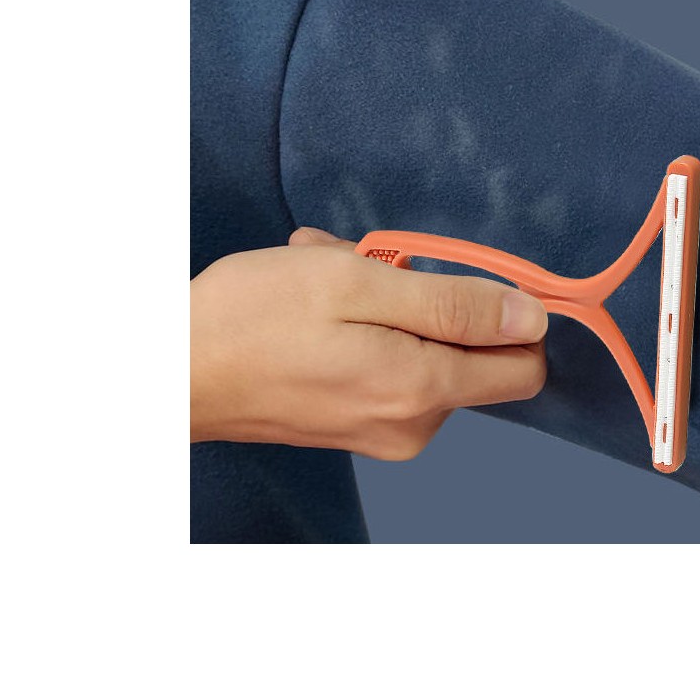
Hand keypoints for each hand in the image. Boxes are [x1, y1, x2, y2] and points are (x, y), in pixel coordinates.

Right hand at [191, 227, 547, 459]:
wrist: (168, 373)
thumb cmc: (252, 319)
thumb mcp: (358, 284)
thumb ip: (454, 305)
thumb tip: (532, 319)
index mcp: (422, 389)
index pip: (526, 366)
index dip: (516, 315)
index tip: (477, 277)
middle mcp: (412, 424)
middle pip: (473, 354)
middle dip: (435, 300)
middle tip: (375, 268)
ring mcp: (381, 430)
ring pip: (424, 350)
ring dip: (389, 304)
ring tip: (330, 280)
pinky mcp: (353, 425)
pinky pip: (388, 363)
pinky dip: (365, 326)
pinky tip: (316, 302)